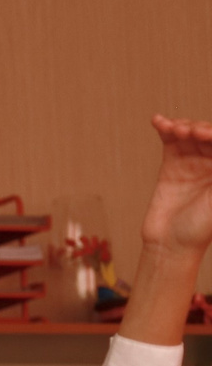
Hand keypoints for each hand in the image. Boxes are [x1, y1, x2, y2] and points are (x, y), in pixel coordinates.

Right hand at [140, 114, 211, 254]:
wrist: (171, 244)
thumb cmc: (201, 228)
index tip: (204, 135)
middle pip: (209, 134)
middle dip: (201, 129)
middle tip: (191, 133)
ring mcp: (192, 163)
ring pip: (190, 133)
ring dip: (182, 125)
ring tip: (175, 129)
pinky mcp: (171, 166)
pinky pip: (170, 141)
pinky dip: (165, 128)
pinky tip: (158, 121)